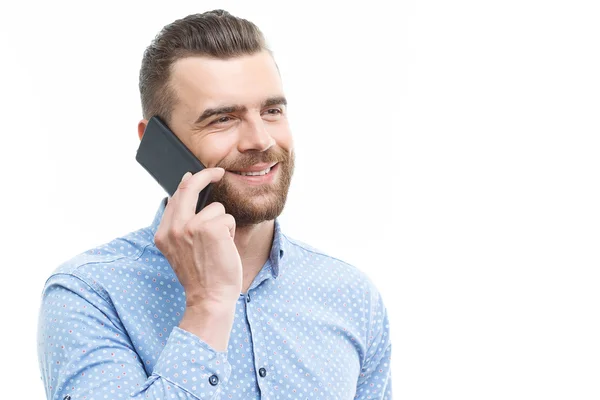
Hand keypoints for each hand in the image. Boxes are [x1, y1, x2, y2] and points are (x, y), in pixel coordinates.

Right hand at [154, 168, 240, 349]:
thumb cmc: (202, 275)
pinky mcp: (210, 228)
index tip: (195, 174)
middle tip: (218, 171)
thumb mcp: (182, 250)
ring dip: (223, 224)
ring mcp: (190, 227)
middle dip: (205, 175)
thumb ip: (181, 225)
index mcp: (163, 234)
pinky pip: (227, 217)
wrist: (209, 298)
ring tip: (218, 246)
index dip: (188, 182)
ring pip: (216, 208)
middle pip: (189, 187)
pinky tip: (224, 247)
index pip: (175, 197)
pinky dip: (230, 231)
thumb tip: (187, 190)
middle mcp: (173, 228)